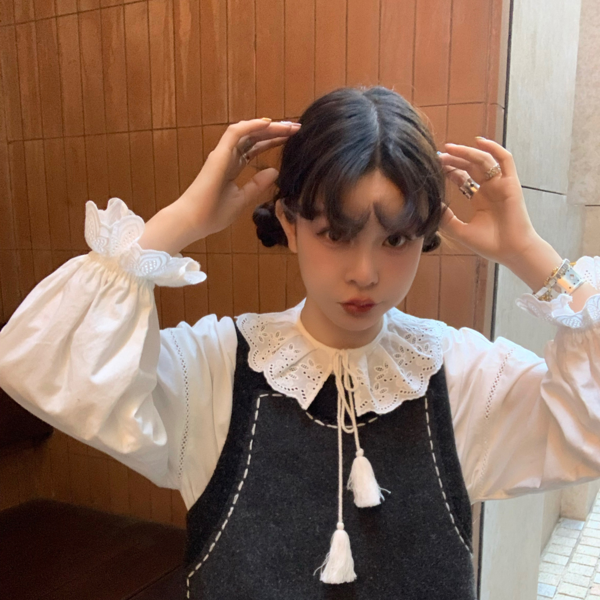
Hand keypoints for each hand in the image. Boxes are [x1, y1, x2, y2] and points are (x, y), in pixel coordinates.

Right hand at [179, 118, 300, 237]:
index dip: (272, 141)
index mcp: (232, 167)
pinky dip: (252, 126)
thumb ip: (257, 185)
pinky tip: (269, 123)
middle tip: (296, 127)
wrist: (193, 222)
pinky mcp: (218, 155)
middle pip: (254, 137)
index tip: (292, 138)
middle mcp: (227, 157)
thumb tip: (274, 171)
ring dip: (268, 126)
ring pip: (247, 131)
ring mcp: (222, 154)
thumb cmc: (213, 214)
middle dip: (275, 131)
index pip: (254, 148)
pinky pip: (235, 133)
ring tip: (288, 125)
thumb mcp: (242, 199)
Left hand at [437, 137, 540, 266]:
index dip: (449, 169)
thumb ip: (446, 218)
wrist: (512, 252)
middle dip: (454, 159)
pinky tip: (478, 142)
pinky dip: (493, 148)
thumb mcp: (460, 230)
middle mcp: (490, 189)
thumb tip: (430, 206)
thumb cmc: (490, 244)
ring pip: (483, 161)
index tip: (434, 165)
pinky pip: (505, 160)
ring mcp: (501, 185)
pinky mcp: (511, 184)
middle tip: (439, 155)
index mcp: (480, 199)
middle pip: (470, 167)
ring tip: (449, 149)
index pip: (462, 178)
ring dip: (466, 153)